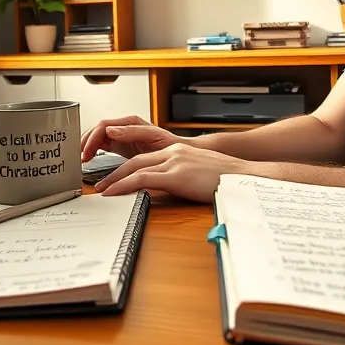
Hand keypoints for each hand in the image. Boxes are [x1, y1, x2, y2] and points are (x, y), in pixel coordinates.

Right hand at [80, 115, 181, 161]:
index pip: (103, 125)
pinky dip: (92, 151)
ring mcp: (121, 136)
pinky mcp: (120, 145)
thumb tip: (111, 130)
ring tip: (82, 159)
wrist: (178, 154)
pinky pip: (101, 145)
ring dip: (87, 146)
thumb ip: (132, 132)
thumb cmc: (169, 144)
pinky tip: (88, 159)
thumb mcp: (153, 136)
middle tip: (80, 157)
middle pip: (96, 130)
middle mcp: (123, 127)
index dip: (92, 138)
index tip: (86, 152)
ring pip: (97, 137)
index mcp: (130, 122)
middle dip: (85, 142)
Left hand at [95, 143, 261, 202]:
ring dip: (114, 180)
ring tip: (102, 191)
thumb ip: (182, 177)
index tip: (114, 177)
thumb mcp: (199, 174)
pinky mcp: (176, 175)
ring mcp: (174, 162)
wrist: (244, 177)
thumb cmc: (226, 180)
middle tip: (100, 184)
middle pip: (135, 160)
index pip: (145, 157)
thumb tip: (171, 191)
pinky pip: (142, 179)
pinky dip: (124, 185)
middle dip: (115, 172)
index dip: (127, 168)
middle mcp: (173, 152)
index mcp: (178, 151)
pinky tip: (114, 193)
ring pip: (134, 168)